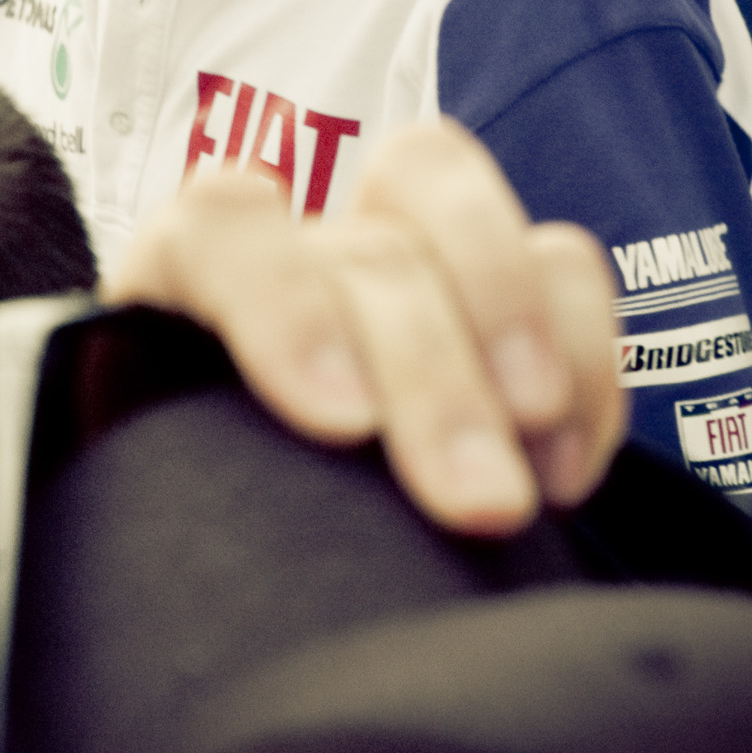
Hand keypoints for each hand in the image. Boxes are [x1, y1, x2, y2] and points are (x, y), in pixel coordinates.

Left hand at [104, 119, 623, 537]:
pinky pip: (560, 264)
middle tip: (475, 504)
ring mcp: (392, 245)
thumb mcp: (167, 517)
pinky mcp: (493, 283)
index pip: (219, 228)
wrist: (267, 548)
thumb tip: (240, 551)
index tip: (339, 425)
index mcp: (185, 283)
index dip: (281, 304)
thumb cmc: (209, 521)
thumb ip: (185, 504)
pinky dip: (584, 360)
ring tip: (536, 467)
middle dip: (433, 375)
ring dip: (517, 329)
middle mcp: (291, 247)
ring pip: (453, 201)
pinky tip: (562, 473)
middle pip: (369, 250)